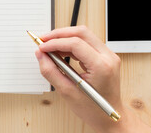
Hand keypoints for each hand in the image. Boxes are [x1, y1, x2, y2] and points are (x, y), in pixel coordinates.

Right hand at [35, 26, 150, 132]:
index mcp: (102, 66)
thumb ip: (51, 71)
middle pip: (81, 33)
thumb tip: (40, 55)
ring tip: (49, 47)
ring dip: (64, 38)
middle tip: (43, 40)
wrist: (109, 118)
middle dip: (59, 34)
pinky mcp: (104, 56)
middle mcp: (108, 57)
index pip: (76, 44)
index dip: (55, 42)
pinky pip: (86, 42)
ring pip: (84, 35)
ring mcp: (108, 55)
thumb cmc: (93, 109)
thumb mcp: (67, 92)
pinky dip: (70, 44)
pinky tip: (60, 51)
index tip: (42, 47)